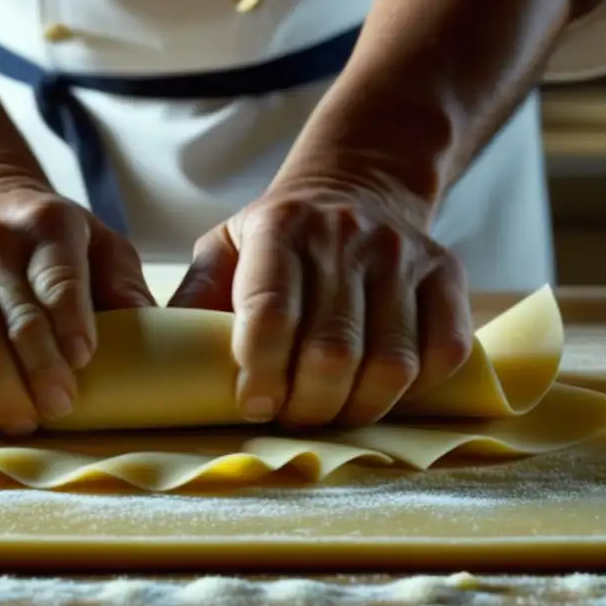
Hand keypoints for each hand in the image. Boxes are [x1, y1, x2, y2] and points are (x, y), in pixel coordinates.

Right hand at [0, 172, 154, 433]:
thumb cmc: (53, 246)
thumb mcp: (101, 246)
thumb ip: (126, 285)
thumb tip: (152, 331)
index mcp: (46, 225)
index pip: (57, 279)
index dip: (70, 325)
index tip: (83, 362)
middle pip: (12, 324)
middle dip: (38, 377)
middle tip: (58, 409)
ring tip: (21, 419)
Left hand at [169, 175, 472, 426]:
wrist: (358, 186)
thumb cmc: (279, 236)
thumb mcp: (224, 249)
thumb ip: (193, 300)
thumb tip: (158, 364)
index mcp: (279, 227)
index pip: (271, 311)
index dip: (260, 371)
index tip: (251, 406)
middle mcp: (345, 236)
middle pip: (332, 350)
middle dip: (306, 406)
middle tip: (290, 419)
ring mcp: (402, 255)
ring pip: (391, 362)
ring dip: (356, 408)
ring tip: (330, 414)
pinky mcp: (447, 274)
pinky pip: (443, 352)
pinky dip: (413, 392)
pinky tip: (379, 392)